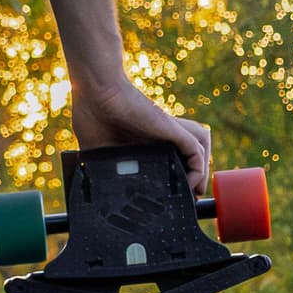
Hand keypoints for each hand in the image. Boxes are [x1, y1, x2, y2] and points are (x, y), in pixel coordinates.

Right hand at [68, 77, 211, 192]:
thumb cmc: (91, 113)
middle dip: (193, 179)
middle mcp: (159, 136)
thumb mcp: (95, 150)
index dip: (174, 179)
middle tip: (187, 198)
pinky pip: (197, 152)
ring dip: (201, 172)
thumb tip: (91, 190)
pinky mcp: (172, 129)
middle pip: (190, 155)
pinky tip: (189, 185)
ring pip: (200, 149)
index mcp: (143, 141)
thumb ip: (100, 166)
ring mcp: (167, 133)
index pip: (168, 160)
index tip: (170, 199)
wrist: (95, 93)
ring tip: (193, 191)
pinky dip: (198, 171)